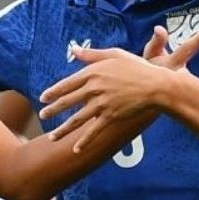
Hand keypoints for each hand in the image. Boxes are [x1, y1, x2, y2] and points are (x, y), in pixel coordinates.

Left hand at [39, 25, 198, 152]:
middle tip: (42, 116)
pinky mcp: (111, 116)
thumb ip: (92, 54)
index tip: (43, 98)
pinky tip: (75, 150)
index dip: (53, 92)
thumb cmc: (137, 67)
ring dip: (62, 130)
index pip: (67, 84)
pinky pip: (94, 131)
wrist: (156, 85)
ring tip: (51, 137)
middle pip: (67, 102)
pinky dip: (84, 142)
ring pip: (76, 120)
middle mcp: (94, 89)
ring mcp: (102, 104)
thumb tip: (74, 49)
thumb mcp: (114, 55)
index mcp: (93, 73)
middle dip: (52, 110)